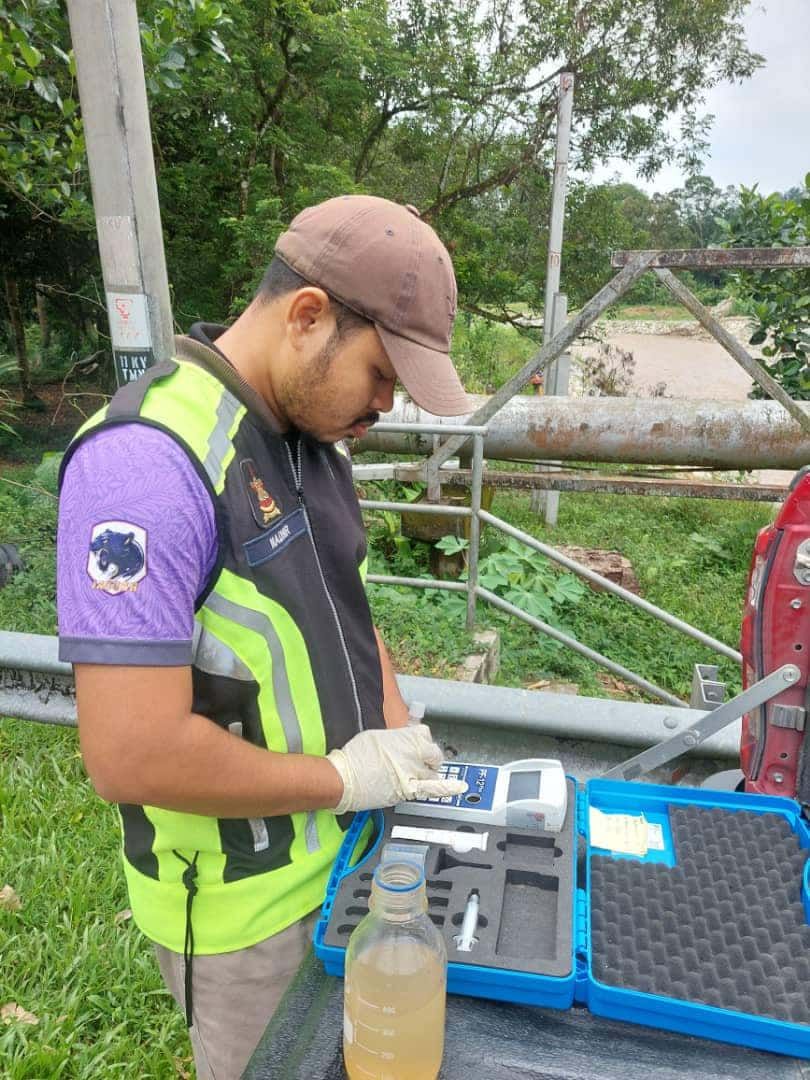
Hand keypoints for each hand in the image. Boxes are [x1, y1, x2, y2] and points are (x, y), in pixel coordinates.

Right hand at [326, 725, 466, 813]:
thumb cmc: (355, 757)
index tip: (418, 745)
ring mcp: (413, 771)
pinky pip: (434, 789)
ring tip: (421, 775)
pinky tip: (460, 788)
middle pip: (433, 753)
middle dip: (428, 758)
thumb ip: (395, 738)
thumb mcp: (376, 736)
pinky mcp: (409, 789)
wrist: (344, 779)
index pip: (425, 735)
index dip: (422, 741)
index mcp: (405, 736)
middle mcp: (413, 752)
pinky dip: (449, 788)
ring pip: (433, 771)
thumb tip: (401, 742)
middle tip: (420, 762)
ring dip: (429, 773)